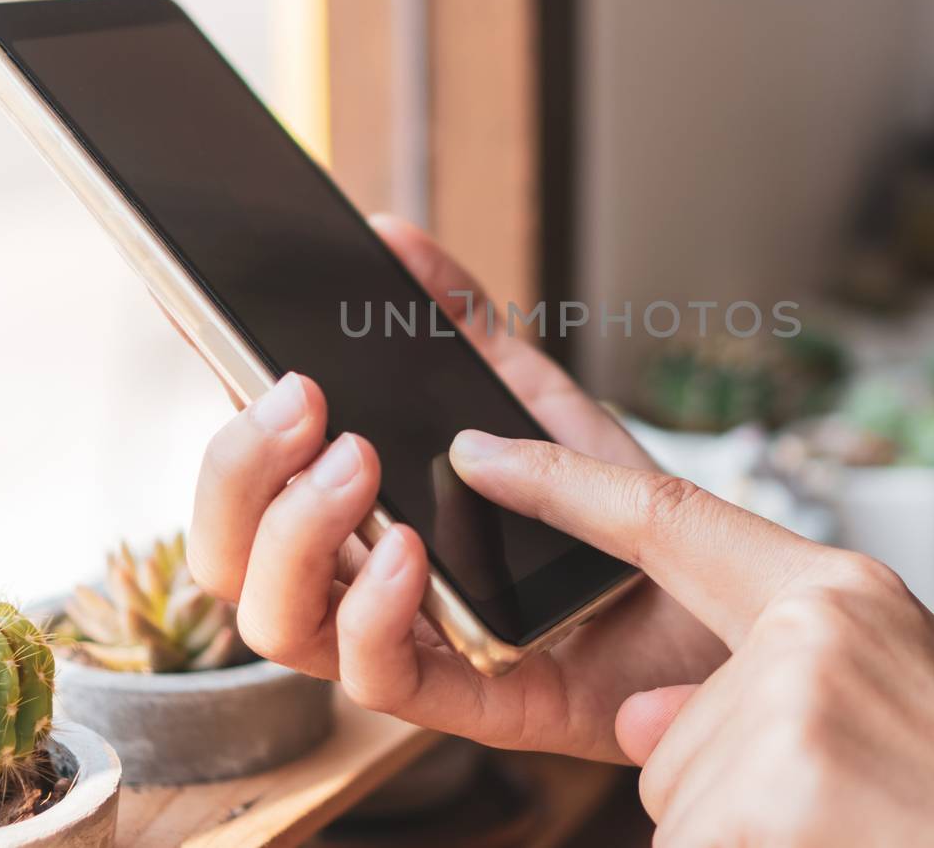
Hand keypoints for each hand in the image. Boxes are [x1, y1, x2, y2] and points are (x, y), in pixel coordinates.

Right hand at [187, 215, 725, 762]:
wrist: (716, 595)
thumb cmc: (620, 514)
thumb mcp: (540, 400)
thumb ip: (465, 326)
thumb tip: (394, 234)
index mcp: (365, 517)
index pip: (252, 486)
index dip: (219, 426)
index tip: (217, 341)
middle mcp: (364, 583)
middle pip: (232, 554)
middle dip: (238, 470)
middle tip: (299, 398)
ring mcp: (408, 643)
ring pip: (276, 621)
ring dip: (294, 533)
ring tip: (353, 459)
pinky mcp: (463, 698)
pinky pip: (377, 679)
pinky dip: (373, 609)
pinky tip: (407, 547)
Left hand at [452, 436, 933, 845]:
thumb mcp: (889, 698)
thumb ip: (765, 684)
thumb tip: (636, 723)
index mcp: (836, 593)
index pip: (666, 515)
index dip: (558, 482)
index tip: (476, 447)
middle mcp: (809, 637)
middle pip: (665, 735)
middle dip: (722, 794)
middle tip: (847, 810)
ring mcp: (789, 721)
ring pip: (679, 804)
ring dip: (750, 839)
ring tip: (860, 837)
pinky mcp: (767, 807)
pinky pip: (691, 847)